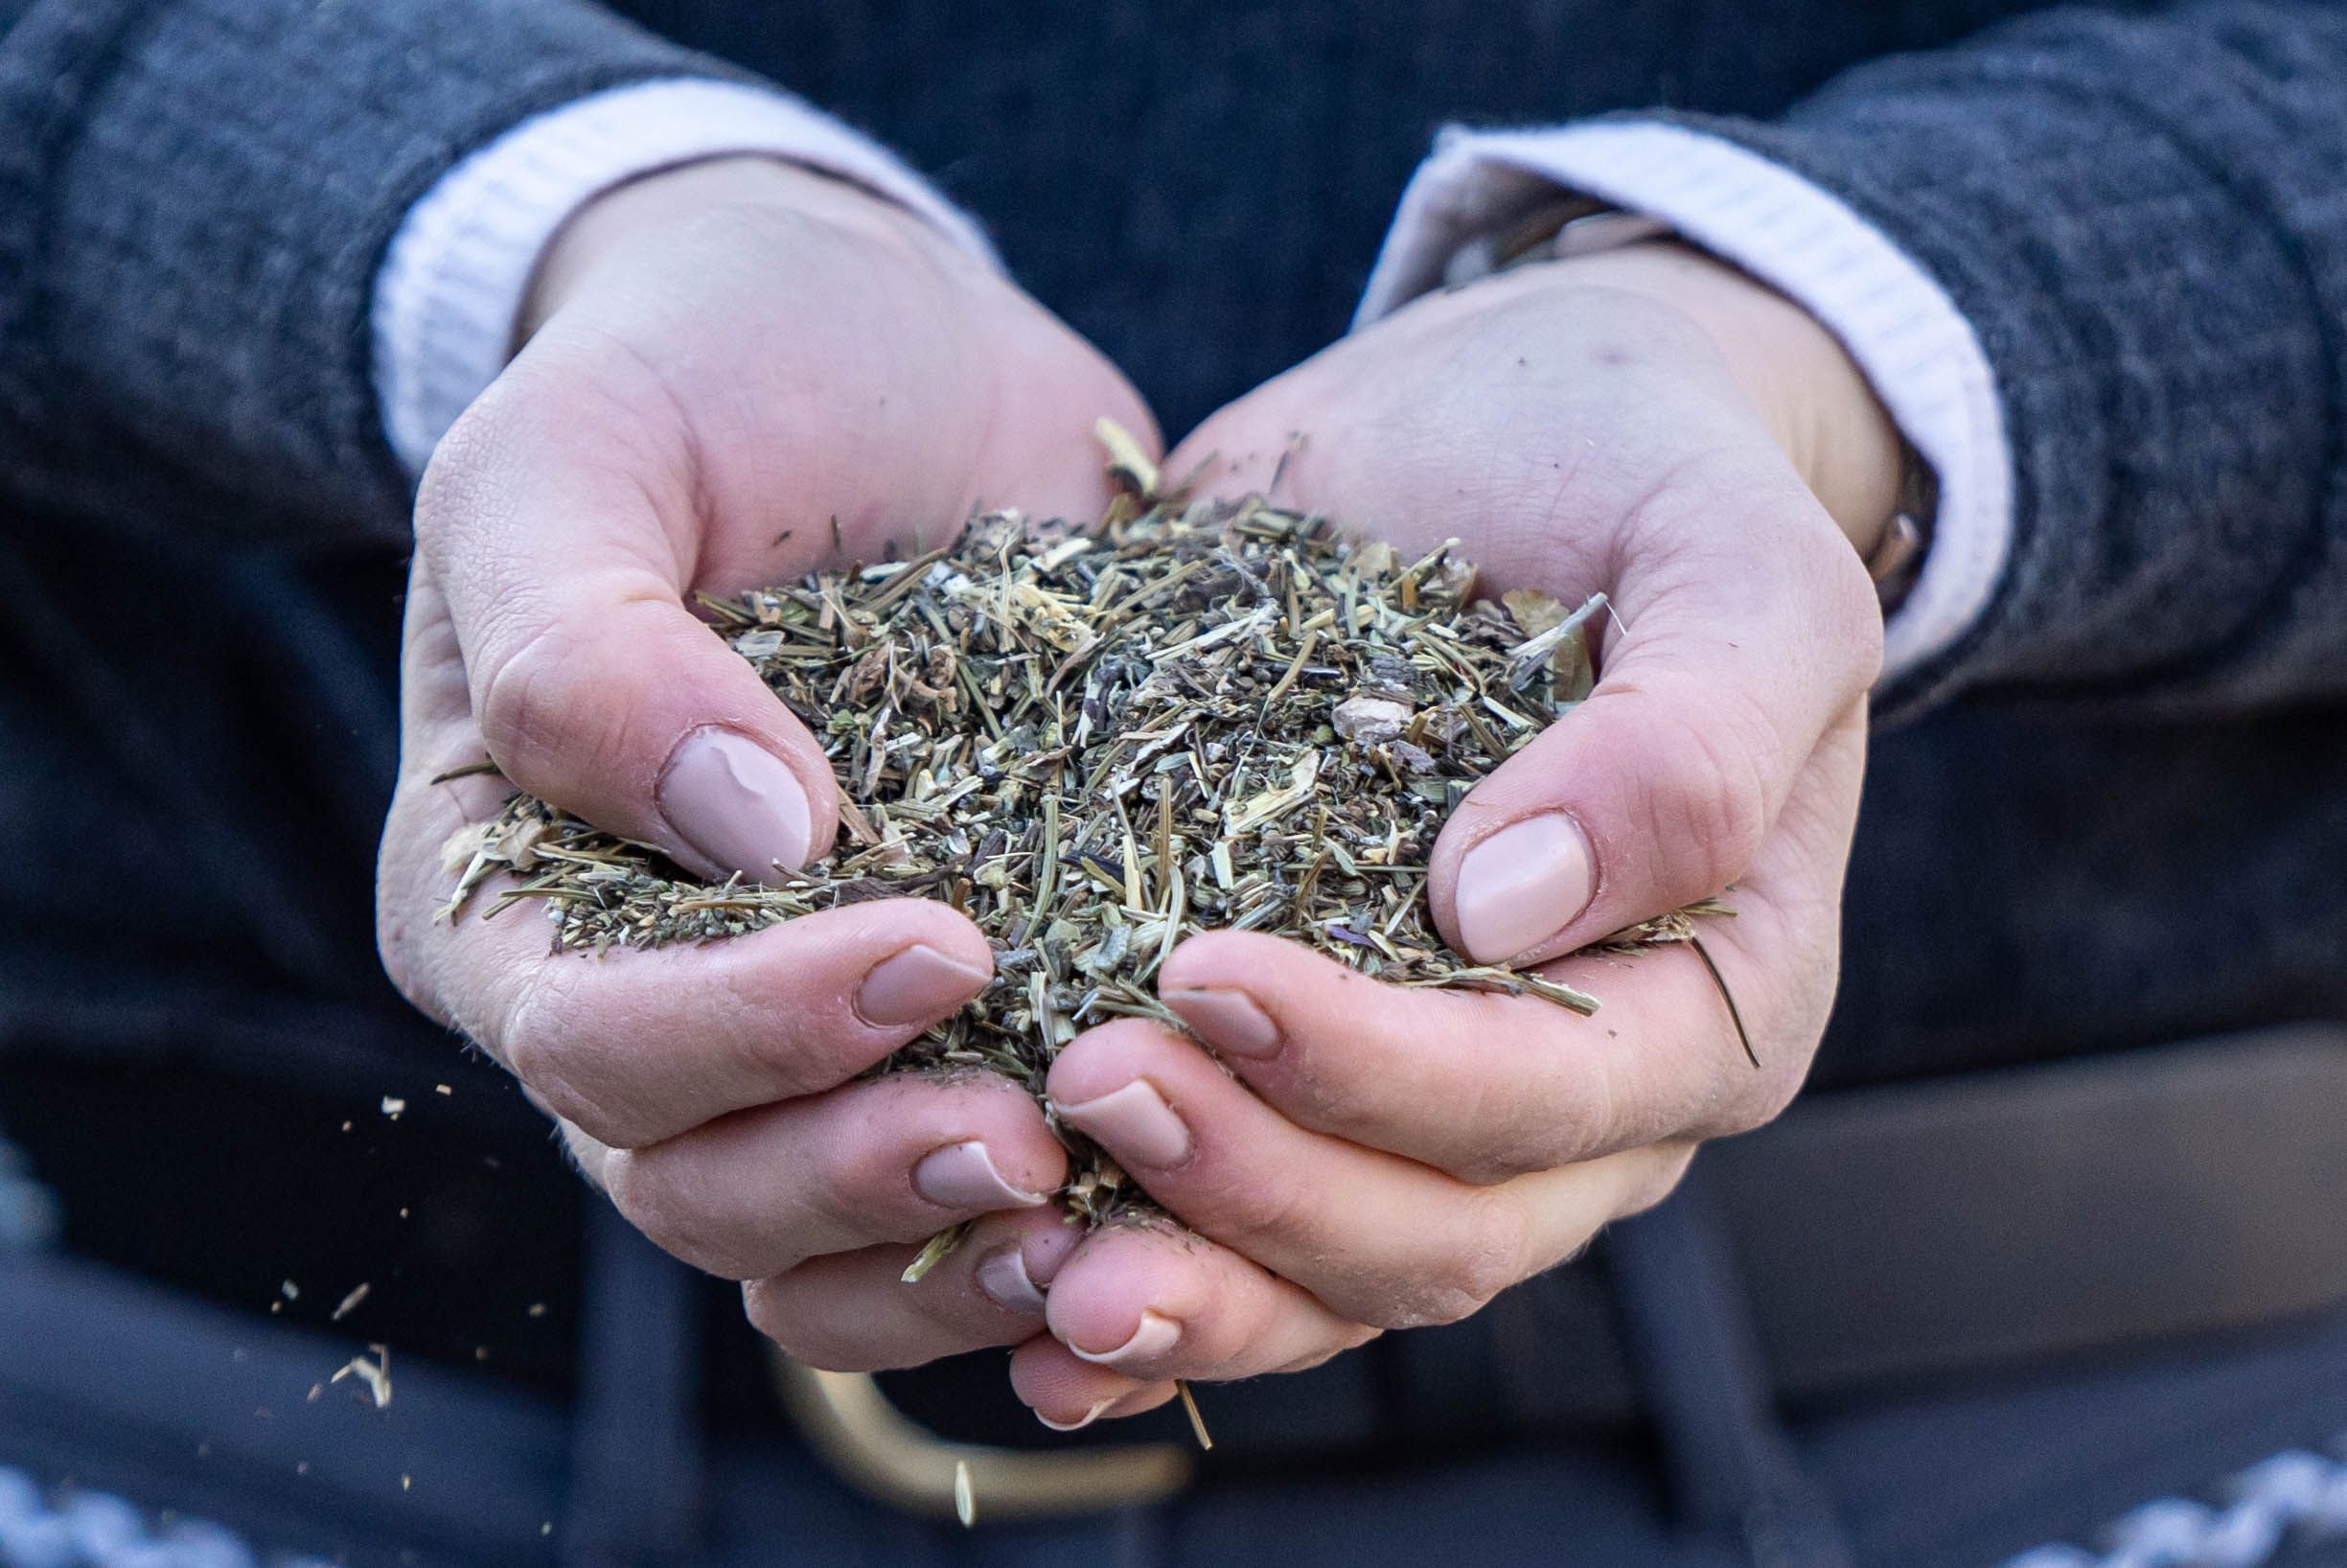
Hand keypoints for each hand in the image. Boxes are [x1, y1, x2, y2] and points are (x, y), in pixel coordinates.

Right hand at [376, 157, 1154, 1367]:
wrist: (865, 341)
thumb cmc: (688, 380)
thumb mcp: (579, 455)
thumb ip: (588, 641)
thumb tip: (747, 831)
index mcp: (504, 890)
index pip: (590, 1033)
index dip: (750, 1030)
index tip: (933, 946)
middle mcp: (638, 993)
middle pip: (705, 1183)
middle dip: (864, 1179)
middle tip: (1035, 1141)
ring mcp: (796, 1020)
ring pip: (828, 1232)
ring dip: (957, 1249)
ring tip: (1112, 1218)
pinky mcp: (957, 999)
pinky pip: (965, 1175)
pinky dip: (1053, 1213)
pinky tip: (1170, 1196)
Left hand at [1004, 242, 1890, 1426]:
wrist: (1518, 425)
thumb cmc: (1647, 478)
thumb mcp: (1735, 563)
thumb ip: (1688, 737)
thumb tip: (1507, 909)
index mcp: (1714, 1000)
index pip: (1552, 1100)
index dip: (1381, 1072)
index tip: (1209, 974)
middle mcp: (1584, 1096)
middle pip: (1433, 1233)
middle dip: (1257, 1186)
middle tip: (1088, 1081)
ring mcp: (1439, 1100)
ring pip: (1328, 1273)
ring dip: (1183, 1282)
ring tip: (1026, 1258)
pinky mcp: (1312, 1070)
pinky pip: (1241, 1230)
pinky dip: (1143, 1273)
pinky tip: (1017, 1305)